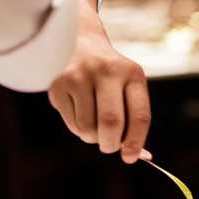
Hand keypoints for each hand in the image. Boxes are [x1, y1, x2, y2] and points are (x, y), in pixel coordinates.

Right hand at [47, 0, 150, 163]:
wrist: (78, 41)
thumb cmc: (109, 76)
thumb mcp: (127, 86)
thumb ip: (132, 118)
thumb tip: (136, 156)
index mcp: (132, 73)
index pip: (139, 116)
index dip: (136, 142)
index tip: (130, 157)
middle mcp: (107, 71)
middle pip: (111, 124)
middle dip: (110, 144)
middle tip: (108, 146)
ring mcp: (80, 76)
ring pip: (88, 128)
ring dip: (92, 137)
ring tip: (93, 124)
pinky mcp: (59, 84)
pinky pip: (71, 124)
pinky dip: (77, 128)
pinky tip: (79, 110)